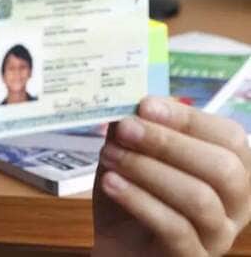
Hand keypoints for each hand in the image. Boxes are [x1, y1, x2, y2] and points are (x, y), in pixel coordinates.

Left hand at [93, 96, 250, 255]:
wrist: (117, 249)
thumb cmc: (131, 198)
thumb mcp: (131, 156)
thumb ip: (135, 130)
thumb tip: (133, 102)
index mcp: (230, 171)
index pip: (230, 138)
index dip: (189, 119)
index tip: (146, 105)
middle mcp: (236, 205)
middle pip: (222, 168)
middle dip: (169, 142)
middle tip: (125, 129)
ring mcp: (217, 236)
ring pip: (200, 199)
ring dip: (148, 170)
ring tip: (109, 155)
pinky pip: (175, 229)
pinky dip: (139, 200)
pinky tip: (110, 183)